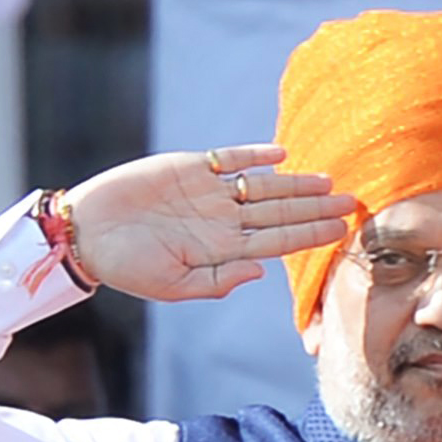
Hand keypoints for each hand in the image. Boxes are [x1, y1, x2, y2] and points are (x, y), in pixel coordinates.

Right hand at [63, 143, 362, 303]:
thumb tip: (259, 273)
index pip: (277, 240)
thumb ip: (216, 281)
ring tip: (327, 180)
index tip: (342, 229)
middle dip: (316, 207)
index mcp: (222, 250)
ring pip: (262, 185)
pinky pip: (227, 159)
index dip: (310, 234)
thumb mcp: (172, 286)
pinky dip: (253, 156)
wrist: (88, 233)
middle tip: (353, 201)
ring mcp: (207, 193)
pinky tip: (281, 155)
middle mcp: (222, 220)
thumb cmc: (127, 267)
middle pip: (279, 211)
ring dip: (295, 183)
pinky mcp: (188, 168)